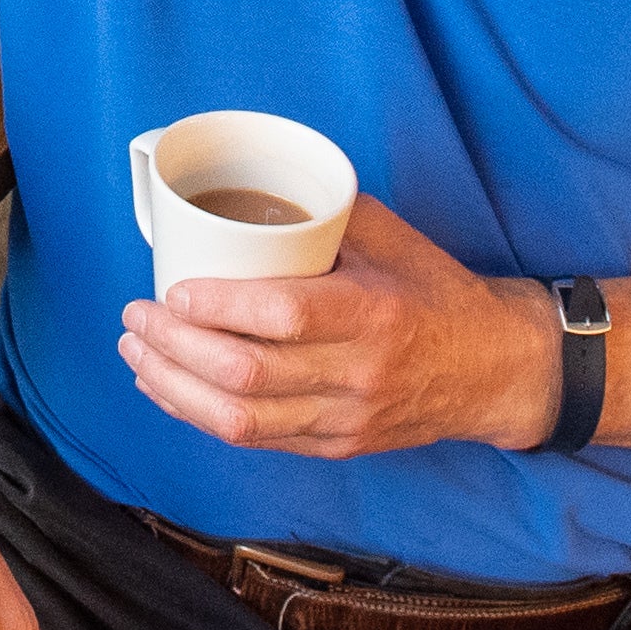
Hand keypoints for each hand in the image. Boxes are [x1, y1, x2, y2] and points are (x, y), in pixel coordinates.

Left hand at [118, 194, 565, 460]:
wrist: (494, 369)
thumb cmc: (435, 290)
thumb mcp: (390, 237)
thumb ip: (322, 213)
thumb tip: (245, 182)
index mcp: (374, 315)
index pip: (283, 317)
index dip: (218, 306)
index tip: (173, 288)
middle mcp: (358, 375)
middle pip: (248, 375)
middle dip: (176, 347)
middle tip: (137, 316)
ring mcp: (345, 420)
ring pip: (241, 421)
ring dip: (175, 388)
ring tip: (136, 353)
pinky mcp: (335, 447)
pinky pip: (256, 440)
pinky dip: (200, 415)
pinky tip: (166, 388)